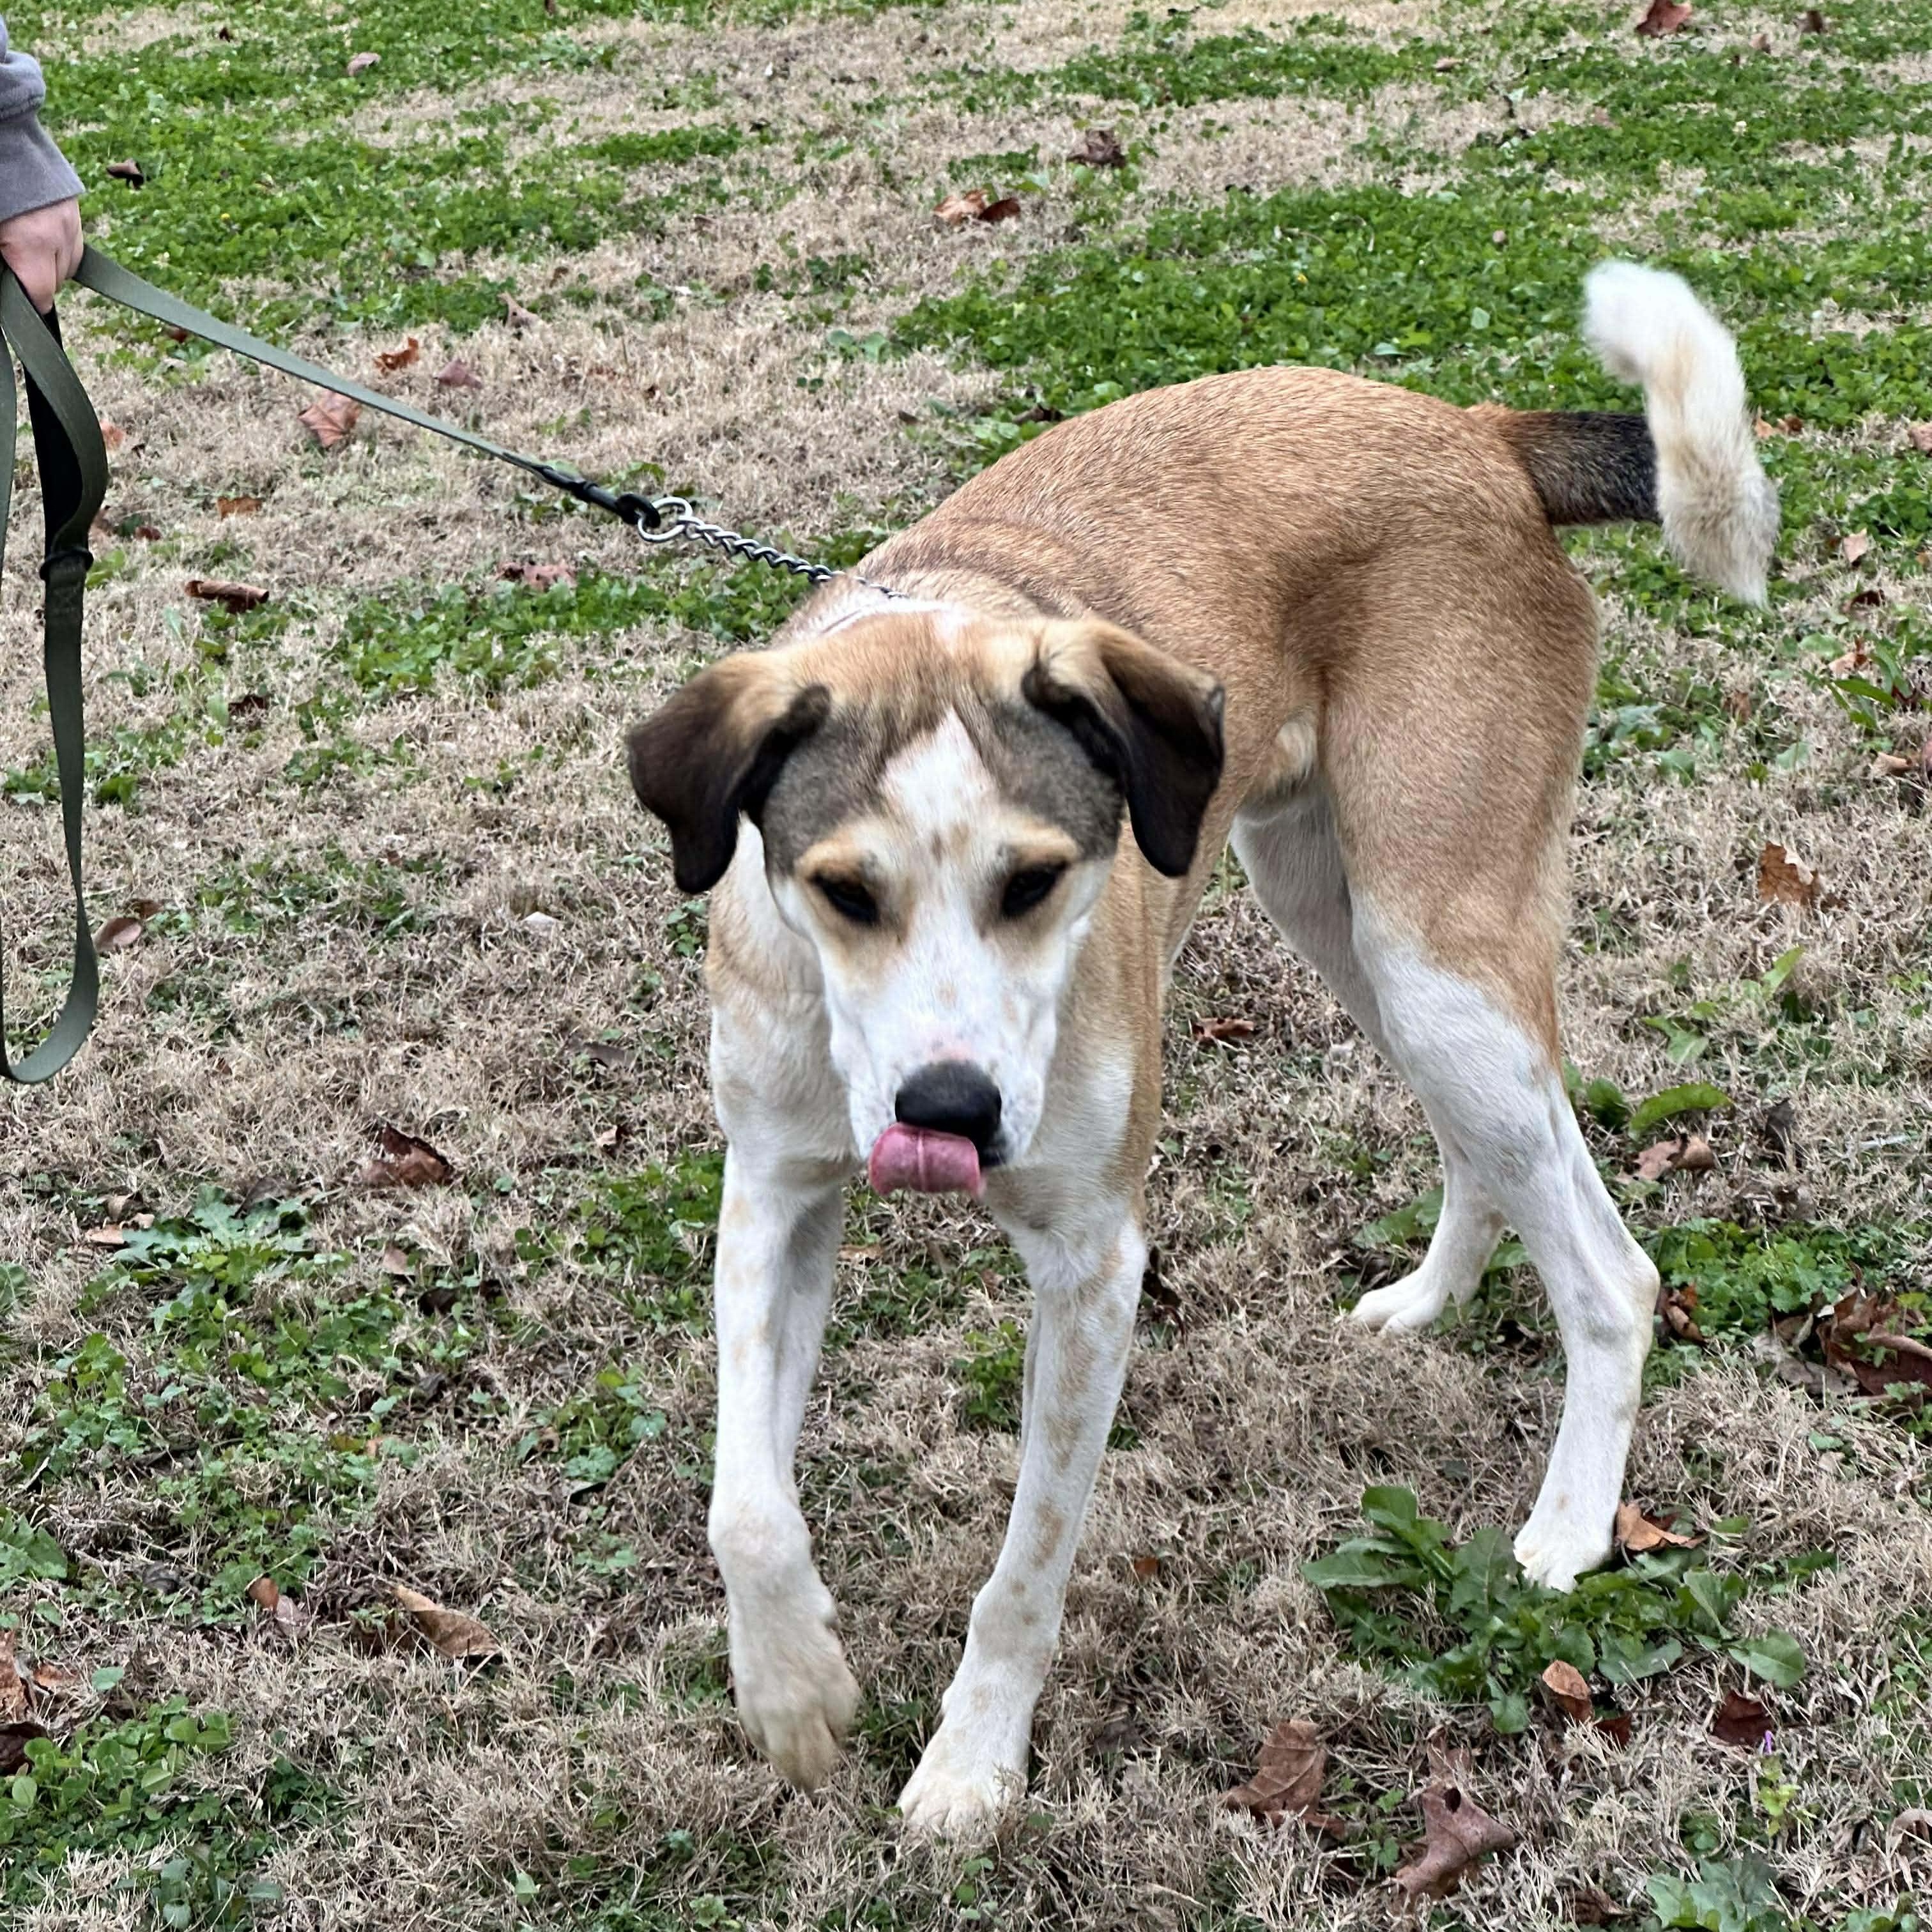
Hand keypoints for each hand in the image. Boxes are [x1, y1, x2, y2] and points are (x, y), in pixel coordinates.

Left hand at [0, 197, 83, 312]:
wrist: (4, 132)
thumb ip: (6, 257)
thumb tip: (13, 277)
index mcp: (33, 243)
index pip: (41, 294)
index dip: (30, 302)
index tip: (20, 302)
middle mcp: (60, 236)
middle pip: (57, 281)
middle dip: (38, 279)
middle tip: (15, 266)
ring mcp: (71, 222)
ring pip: (70, 264)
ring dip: (52, 265)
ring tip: (28, 250)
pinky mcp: (74, 209)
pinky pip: (74, 241)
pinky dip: (60, 246)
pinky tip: (41, 236)